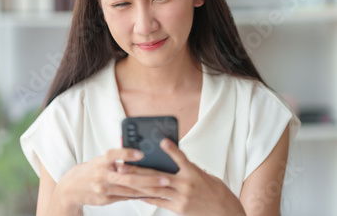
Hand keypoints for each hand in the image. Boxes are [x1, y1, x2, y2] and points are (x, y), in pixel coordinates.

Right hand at [55, 148, 171, 211]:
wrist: (71, 188)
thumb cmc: (90, 170)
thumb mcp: (99, 160)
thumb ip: (115, 157)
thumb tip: (134, 151)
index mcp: (101, 162)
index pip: (114, 154)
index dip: (127, 153)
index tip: (141, 154)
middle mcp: (102, 176)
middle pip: (128, 177)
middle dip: (148, 178)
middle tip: (164, 178)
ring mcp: (104, 189)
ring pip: (130, 190)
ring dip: (149, 189)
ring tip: (164, 187)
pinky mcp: (107, 200)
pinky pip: (127, 198)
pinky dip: (140, 195)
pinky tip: (152, 194)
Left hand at [116, 139, 245, 215]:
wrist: (225, 212)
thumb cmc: (216, 191)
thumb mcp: (204, 174)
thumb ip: (188, 167)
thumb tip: (174, 159)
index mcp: (194, 173)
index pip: (181, 158)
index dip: (172, 149)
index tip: (162, 141)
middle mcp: (186, 185)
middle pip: (159, 175)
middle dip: (139, 170)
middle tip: (124, 165)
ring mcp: (181, 198)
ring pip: (155, 189)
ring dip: (138, 184)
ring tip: (125, 179)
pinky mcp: (179, 209)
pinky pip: (159, 202)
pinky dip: (147, 197)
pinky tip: (136, 193)